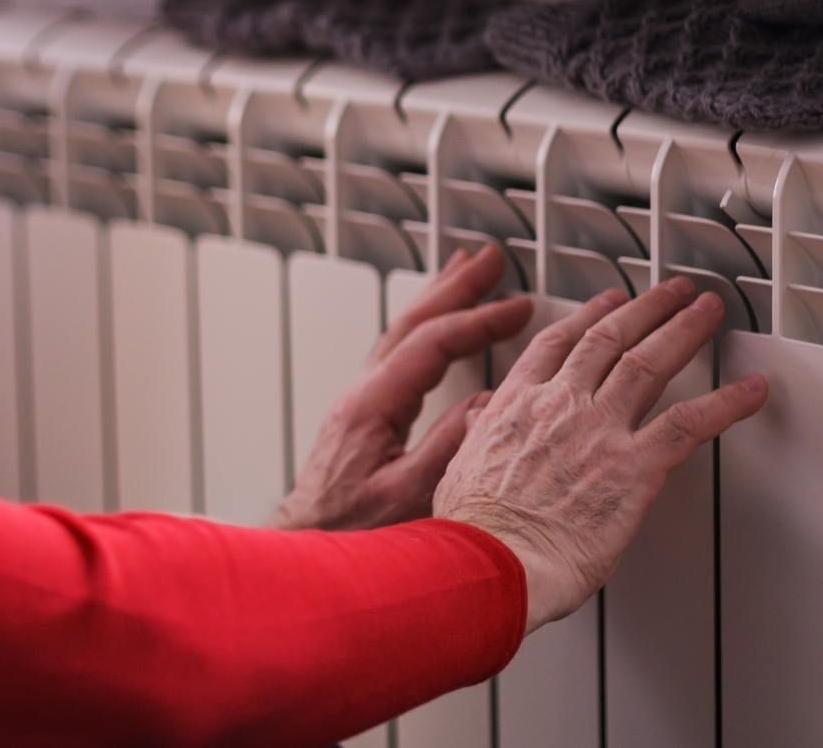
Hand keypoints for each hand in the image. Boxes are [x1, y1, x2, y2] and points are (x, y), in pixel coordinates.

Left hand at [269, 245, 532, 530]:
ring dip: (439, 303)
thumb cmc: (348, 539)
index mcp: (371, 408)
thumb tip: (490, 404)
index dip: (478, 321)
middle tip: (489, 259)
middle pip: (411, 324)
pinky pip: (402, 360)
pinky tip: (442, 333)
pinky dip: (429, 334)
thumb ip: (451, 447)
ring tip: (465, 275)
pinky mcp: (364, 423)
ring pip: (403, 337)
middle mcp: (362, 398)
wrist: (305, 562)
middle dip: (454, 287)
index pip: (431, 344)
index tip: (517, 307)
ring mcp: (361, 408)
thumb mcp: (410, 497)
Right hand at [433, 278, 767, 633]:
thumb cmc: (474, 533)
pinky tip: (750, 390)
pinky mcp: (634, 467)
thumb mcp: (458, 469)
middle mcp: (560, 405)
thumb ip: (478, 437)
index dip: (588, 317)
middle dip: (647, 308)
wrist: (490, 562)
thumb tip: (480, 423)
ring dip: (685, 330)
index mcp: (516, 406)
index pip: (558, 344)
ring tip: (708, 310)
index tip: (607, 303)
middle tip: (671, 293)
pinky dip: (726, 403)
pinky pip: (690, 424)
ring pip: (650, 362)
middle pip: (610, 339)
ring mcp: (599, 430)